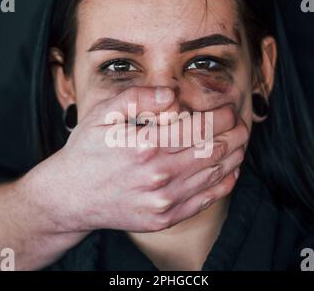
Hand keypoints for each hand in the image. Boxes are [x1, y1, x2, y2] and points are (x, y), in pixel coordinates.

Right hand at [33, 86, 248, 232]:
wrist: (70, 197)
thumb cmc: (86, 152)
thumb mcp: (101, 116)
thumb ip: (137, 99)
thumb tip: (172, 95)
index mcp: (145, 145)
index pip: (199, 127)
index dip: (222, 116)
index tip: (229, 109)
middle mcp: (158, 175)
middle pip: (212, 150)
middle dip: (235, 134)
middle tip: (243, 125)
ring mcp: (163, 201)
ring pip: (213, 175)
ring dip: (233, 157)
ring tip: (241, 144)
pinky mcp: (163, 218)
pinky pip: (204, 201)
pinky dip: (223, 185)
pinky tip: (229, 172)